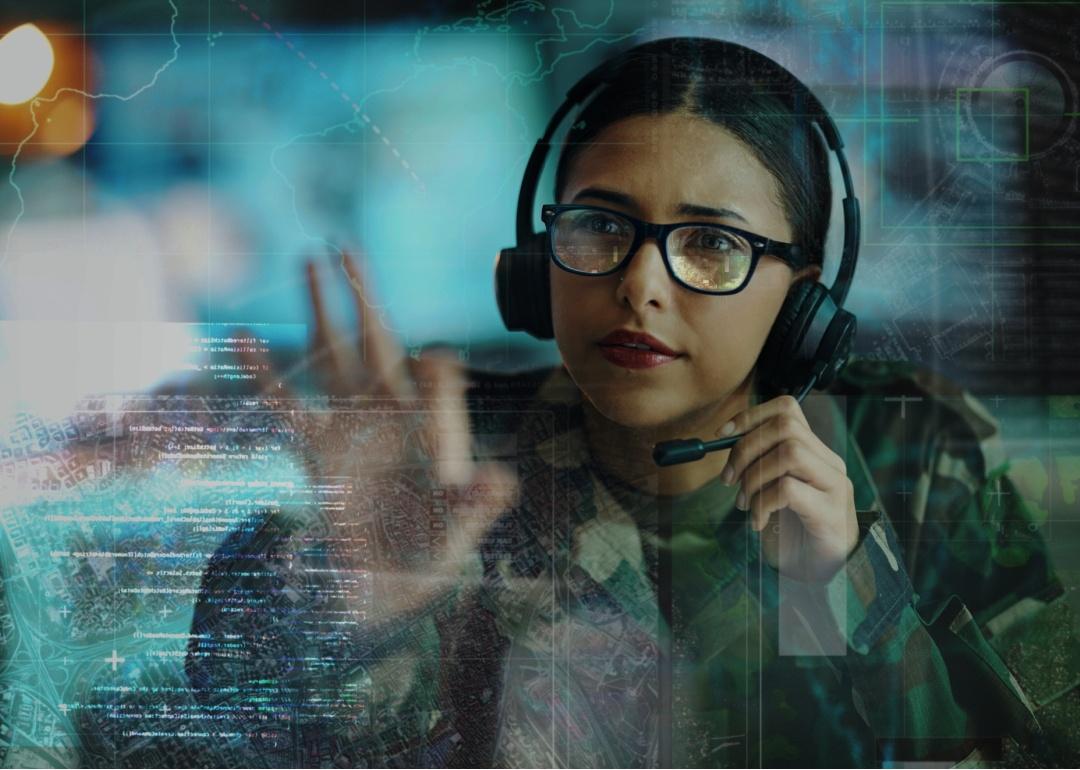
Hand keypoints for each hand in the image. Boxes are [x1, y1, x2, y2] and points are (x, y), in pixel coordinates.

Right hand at [233, 248, 517, 618]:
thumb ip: (478, 503)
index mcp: (432, 424)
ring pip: (332, 353)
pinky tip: (241, 339)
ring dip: (319, 308)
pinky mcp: (315, 445)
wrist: (391, 573)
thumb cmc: (434, 545)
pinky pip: (284, 402)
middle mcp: (390, 410)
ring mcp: (350, 421)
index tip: (434, 362)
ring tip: (307, 260)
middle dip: (363, 294)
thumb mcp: (460, 526)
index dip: (435, 372)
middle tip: (345, 247)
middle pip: (377, 339)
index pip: (435, 380)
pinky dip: (262, 373)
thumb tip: (501, 480)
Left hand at [719, 395, 858, 582]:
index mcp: (815, 453)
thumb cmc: (792, 532)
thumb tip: (724, 440)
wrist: (818, 574)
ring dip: (754, 477)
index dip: (750, 415)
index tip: (721, 434)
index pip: (788, 409)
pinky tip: (758, 522)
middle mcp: (830, 463)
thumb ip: (759, 464)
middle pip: (786, 427)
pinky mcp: (831, 514)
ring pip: (789, 453)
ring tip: (744, 504)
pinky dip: (762, 504)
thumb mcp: (771, 490)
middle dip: (745, 449)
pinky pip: (788, 490)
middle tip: (728, 480)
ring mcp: (834, 487)